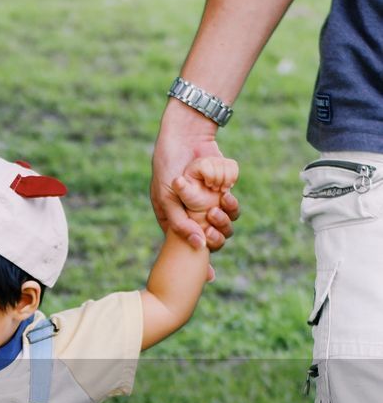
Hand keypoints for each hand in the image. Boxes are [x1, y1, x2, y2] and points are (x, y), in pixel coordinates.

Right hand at [151, 104, 238, 249]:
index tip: (208, 267)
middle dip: (216, 236)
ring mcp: (210, 205)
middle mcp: (194, 217)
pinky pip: (233, 208)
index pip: (189, 247)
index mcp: (176, 222)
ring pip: (225, 226)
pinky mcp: (223, 193)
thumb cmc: (168, 167)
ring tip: (218, 205)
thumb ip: (180, 225)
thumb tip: (199, 247)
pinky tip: (225, 193)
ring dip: (225, 220)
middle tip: (211, 227)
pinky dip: (232, 204)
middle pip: (211, 240)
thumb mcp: (167, 198)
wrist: (185, 136)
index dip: (201, 258)